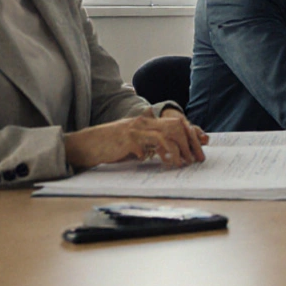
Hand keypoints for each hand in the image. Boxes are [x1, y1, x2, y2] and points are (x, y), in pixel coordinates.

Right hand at [63, 111, 208, 170]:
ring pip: (164, 136)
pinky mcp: (126, 139)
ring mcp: (135, 129)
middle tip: (194, 159)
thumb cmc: (111, 145)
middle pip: (175, 128)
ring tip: (180, 164)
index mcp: (147, 121)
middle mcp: (143, 122)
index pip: (176, 124)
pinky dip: (155, 155)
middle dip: (188, 144)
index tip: (198, 151)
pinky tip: (160, 163)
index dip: (190, 136)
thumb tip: (172, 153)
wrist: (87, 144)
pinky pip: (145, 146)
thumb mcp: (135, 141)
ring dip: (175, 151)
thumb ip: (151, 143)